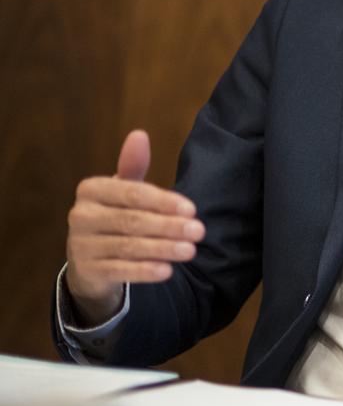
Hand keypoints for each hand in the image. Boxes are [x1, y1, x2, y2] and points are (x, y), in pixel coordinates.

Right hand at [65, 130, 204, 325]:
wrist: (90, 259)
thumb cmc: (115, 214)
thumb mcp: (123, 189)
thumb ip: (133, 166)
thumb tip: (139, 134)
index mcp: (91, 190)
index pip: (133, 193)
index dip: (164, 202)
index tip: (192, 209)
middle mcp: (80, 216)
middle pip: (132, 220)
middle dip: (169, 226)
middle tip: (199, 231)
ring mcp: (81, 245)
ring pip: (129, 246)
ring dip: (163, 249)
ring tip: (190, 251)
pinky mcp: (88, 270)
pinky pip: (120, 271)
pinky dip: (145, 271)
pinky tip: (167, 270)